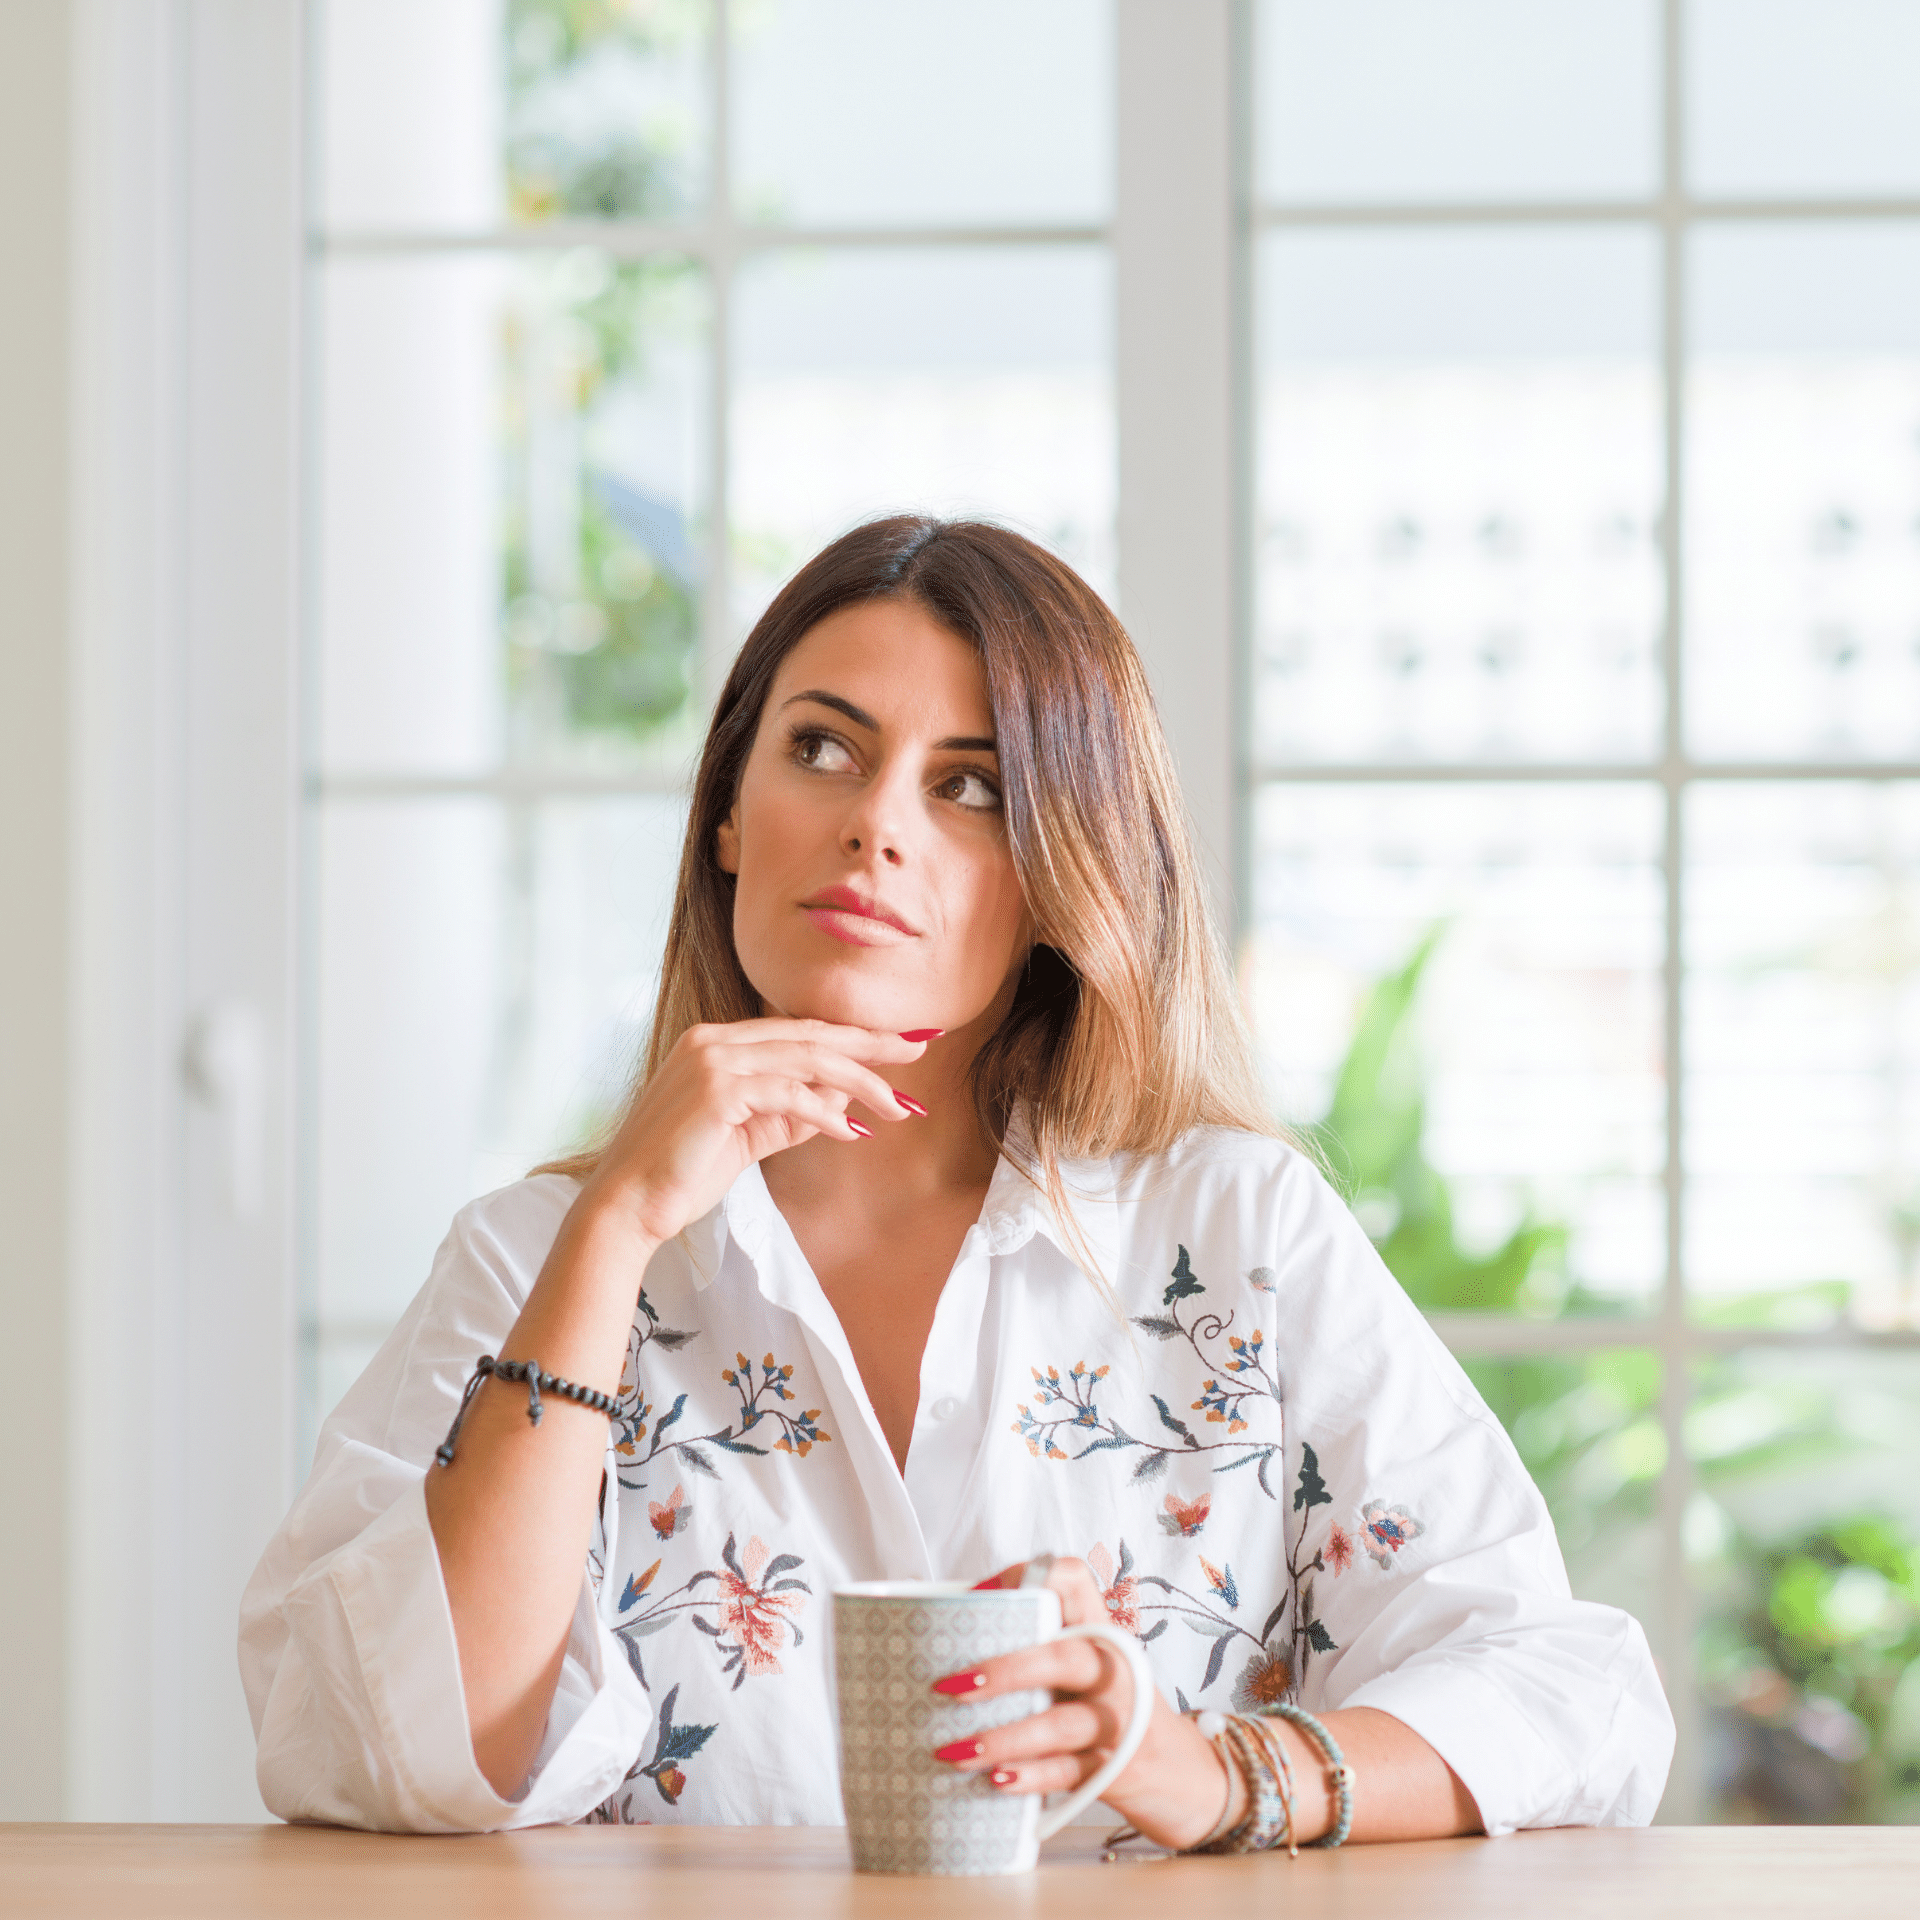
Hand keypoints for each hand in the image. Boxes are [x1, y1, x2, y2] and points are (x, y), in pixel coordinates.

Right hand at [578, 1018, 930, 1247]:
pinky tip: (851, 1132)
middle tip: (922, 1046)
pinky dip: (825, 1112)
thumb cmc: (683, 1173)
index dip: (852, 1037)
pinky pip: (789, 1093)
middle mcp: (714, 1040)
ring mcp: (713, 1060)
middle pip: (811, 1034)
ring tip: (898, 1105)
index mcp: (717, 1042)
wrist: (629, 1205)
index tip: (900, 1044)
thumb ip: (792, 1113)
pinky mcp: (716, 1090)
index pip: (799, 1031)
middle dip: (871, 1043)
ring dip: (861, 1081)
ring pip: (808, 1058)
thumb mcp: (750, 1135)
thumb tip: (844, 1100)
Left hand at [929, 1556, 1242, 1850]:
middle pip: (1066, 1657)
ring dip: (1004, 1738)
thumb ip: (1039, 1649)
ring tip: (955, 1749)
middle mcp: (1113, 1668)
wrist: (1183, 1774)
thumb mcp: (1086, 1667)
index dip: (1026, 1577)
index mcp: (1099, 1629)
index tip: (982, 1593)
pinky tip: (996, 1781)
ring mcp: (1119, 1721)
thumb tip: (947, 1643)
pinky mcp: (1117, 1770)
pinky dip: (1029, 1778)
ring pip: (1062, 1725)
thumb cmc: (1111, 1708)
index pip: (1072, 1580)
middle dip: (1006, 1670)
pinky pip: (1068, 1775)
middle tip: (952, 1686)